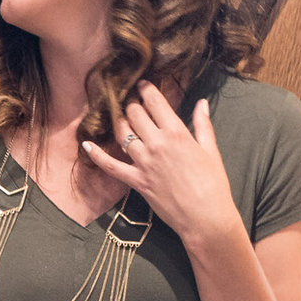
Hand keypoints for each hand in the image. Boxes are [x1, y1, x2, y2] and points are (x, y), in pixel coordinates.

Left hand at [80, 82, 243, 252]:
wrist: (205, 215)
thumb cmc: (213, 183)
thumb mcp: (211, 149)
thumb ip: (202, 124)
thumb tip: (202, 103)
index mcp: (177, 133)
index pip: (155, 102)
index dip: (147, 90)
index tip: (142, 84)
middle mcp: (157, 144)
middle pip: (135, 114)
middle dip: (132, 104)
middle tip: (131, 101)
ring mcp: (143, 162)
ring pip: (122, 133)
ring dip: (119, 122)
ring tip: (118, 115)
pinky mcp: (136, 180)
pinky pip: (110, 166)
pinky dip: (97, 155)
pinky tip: (86, 145)